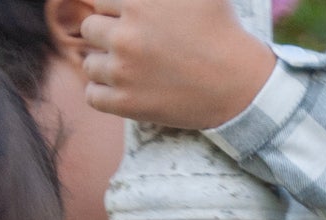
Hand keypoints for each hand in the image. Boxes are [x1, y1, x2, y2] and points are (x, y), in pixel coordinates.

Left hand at [79, 0, 277, 130]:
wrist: (235, 82)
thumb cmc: (219, 30)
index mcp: (138, 2)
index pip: (101, 1)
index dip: (117, 11)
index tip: (132, 20)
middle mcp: (125, 35)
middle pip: (90, 29)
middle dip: (107, 33)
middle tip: (131, 44)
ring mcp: (122, 72)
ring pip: (89, 64)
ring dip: (104, 64)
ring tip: (129, 67)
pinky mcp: (125, 104)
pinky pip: (92, 96)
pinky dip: (102, 92)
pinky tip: (121, 88)